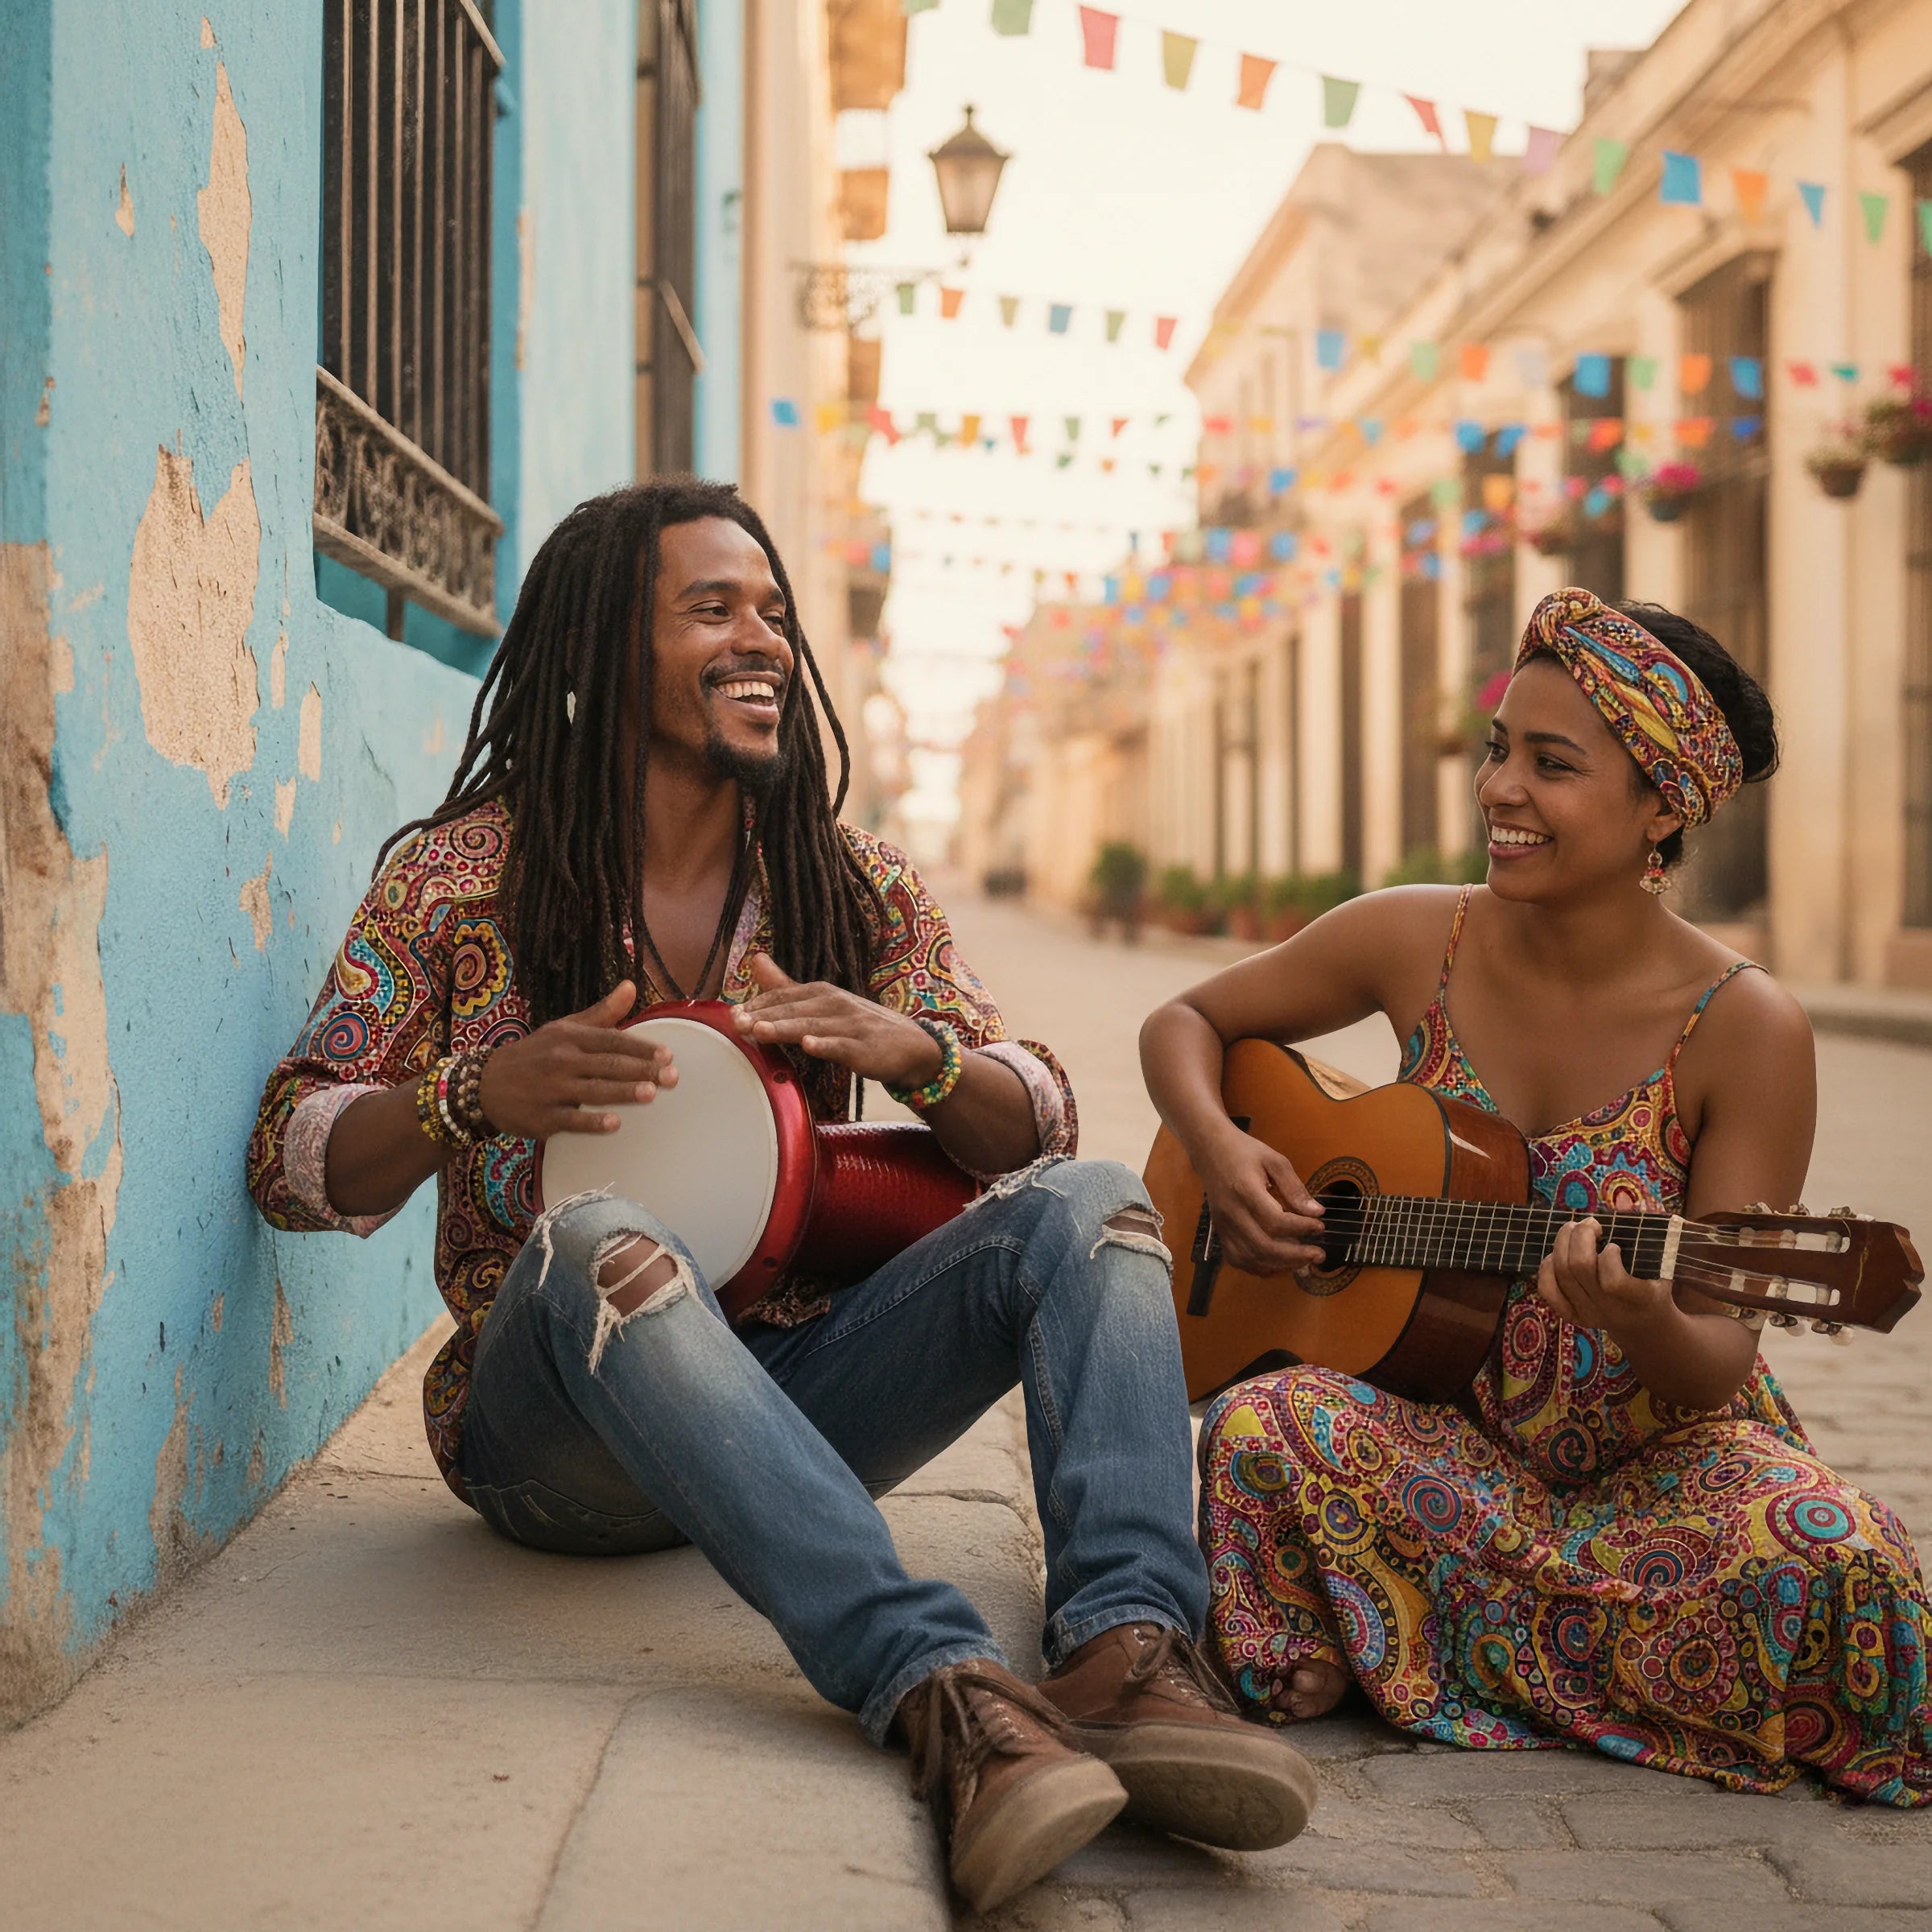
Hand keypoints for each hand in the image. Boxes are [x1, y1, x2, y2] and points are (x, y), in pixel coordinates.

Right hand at [478, 980, 677, 1138]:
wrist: (484, 1085)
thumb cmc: (534, 1055)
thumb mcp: (563, 1029)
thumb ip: (601, 1014)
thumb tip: (631, 986)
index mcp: (569, 1037)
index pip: (611, 1040)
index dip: (640, 1047)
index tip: (667, 1054)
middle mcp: (561, 1060)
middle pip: (607, 1065)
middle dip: (641, 1070)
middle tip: (672, 1077)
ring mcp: (551, 1090)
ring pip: (593, 1091)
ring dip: (622, 1092)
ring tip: (650, 1093)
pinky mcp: (542, 1118)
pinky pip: (571, 1120)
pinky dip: (592, 1122)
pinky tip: (614, 1123)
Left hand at [733, 954, 941, 1086]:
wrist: (909, 1047)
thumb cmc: (858, 1026)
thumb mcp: (822, 1003)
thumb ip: (786, 986)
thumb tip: (755, 959)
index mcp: (821, 993)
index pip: (783, 997)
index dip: (758, 1005)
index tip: (732, 1015)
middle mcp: (834, 1004)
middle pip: (793, 1010)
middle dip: (763, 1016)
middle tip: (736, 1023)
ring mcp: (851, 1026)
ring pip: (813, 1026)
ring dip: (785, 1028)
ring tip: (759, 1031)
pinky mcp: (865, 1049)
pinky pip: (843, 1047)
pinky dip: (827, 1046)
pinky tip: (810, 1046)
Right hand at [1196, 1124, 1325, 1275]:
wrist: (1210, 1151)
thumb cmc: (1245, 1152)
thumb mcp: (1274, 1161)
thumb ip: (1294, 1187)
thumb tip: (1317, 1212)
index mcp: (1246, 1191)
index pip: (1275, 1221)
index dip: (1301, 1228)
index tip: (1320, 1225)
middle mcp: (1232, 1213)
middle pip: (1263, 1246)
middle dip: (1295, 1256)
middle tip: (1318, 1254)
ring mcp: (1223, 1226)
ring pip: (1250, 1258)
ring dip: (1279, 1265)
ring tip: (1302, 1261)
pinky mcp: (1220, 1232)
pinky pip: (1238, 1260)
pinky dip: (1259, 1267)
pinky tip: (1277, 1263)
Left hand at [1535, 1216, 1673, 1332]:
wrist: (1644, 1322)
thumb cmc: (1654, 1282)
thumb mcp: (1662, 1260)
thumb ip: (1650, 1231)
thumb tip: (1625, 1201)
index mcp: (1641, 1298)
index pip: (1613, 1282)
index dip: (1609, 1256)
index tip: (1615, 1245)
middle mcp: (1611, 1310)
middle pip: (1579, 1268)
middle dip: (1581, 1235)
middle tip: (1591, 1224)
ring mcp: (1588, 1315)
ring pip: (1561, 1272)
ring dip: (1563, 1241)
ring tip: (1575, 1229)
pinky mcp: (1571, 1316)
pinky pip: (1547, 1289)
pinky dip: (1547, 1266)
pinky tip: (1558, 1254)